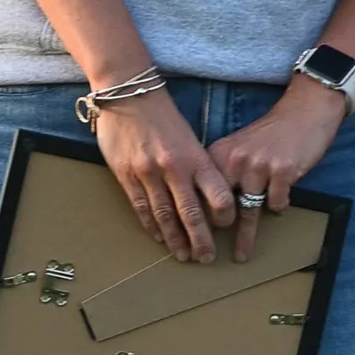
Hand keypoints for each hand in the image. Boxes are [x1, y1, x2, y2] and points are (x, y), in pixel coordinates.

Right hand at [94, 93, 234, 264]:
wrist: (129, 95)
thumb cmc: (164, 117)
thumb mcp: (190, 139)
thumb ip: (198, 167)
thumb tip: (209, 197)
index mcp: (196, 157)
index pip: (219, 196)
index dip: (225, 216)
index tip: (227, 227)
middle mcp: (174, 168)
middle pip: (192, 214)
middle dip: (201, 240)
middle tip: (206, 258)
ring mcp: (148, 173)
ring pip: (165, 216)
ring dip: (175, 239)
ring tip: (183, 255)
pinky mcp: (127, 175)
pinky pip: (141, 207)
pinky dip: (151, 225)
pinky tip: (159, 238)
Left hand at [209, 77, 346, 260]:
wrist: (304, 112)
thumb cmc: (271, 134)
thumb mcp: (239, 147)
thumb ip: (225, 172)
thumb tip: (210, 208)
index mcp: (218, 154)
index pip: (201, 192)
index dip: (196, 217)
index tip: (189, 238)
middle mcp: (235, 160)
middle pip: (220, 206)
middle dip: (215, 234)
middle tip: (208, 255)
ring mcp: (259, 166)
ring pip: (248, 211)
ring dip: (245, 236)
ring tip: (240, 256)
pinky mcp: (283, 172)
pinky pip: (277, 204)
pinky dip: (279, 206)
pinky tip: (281, 200)